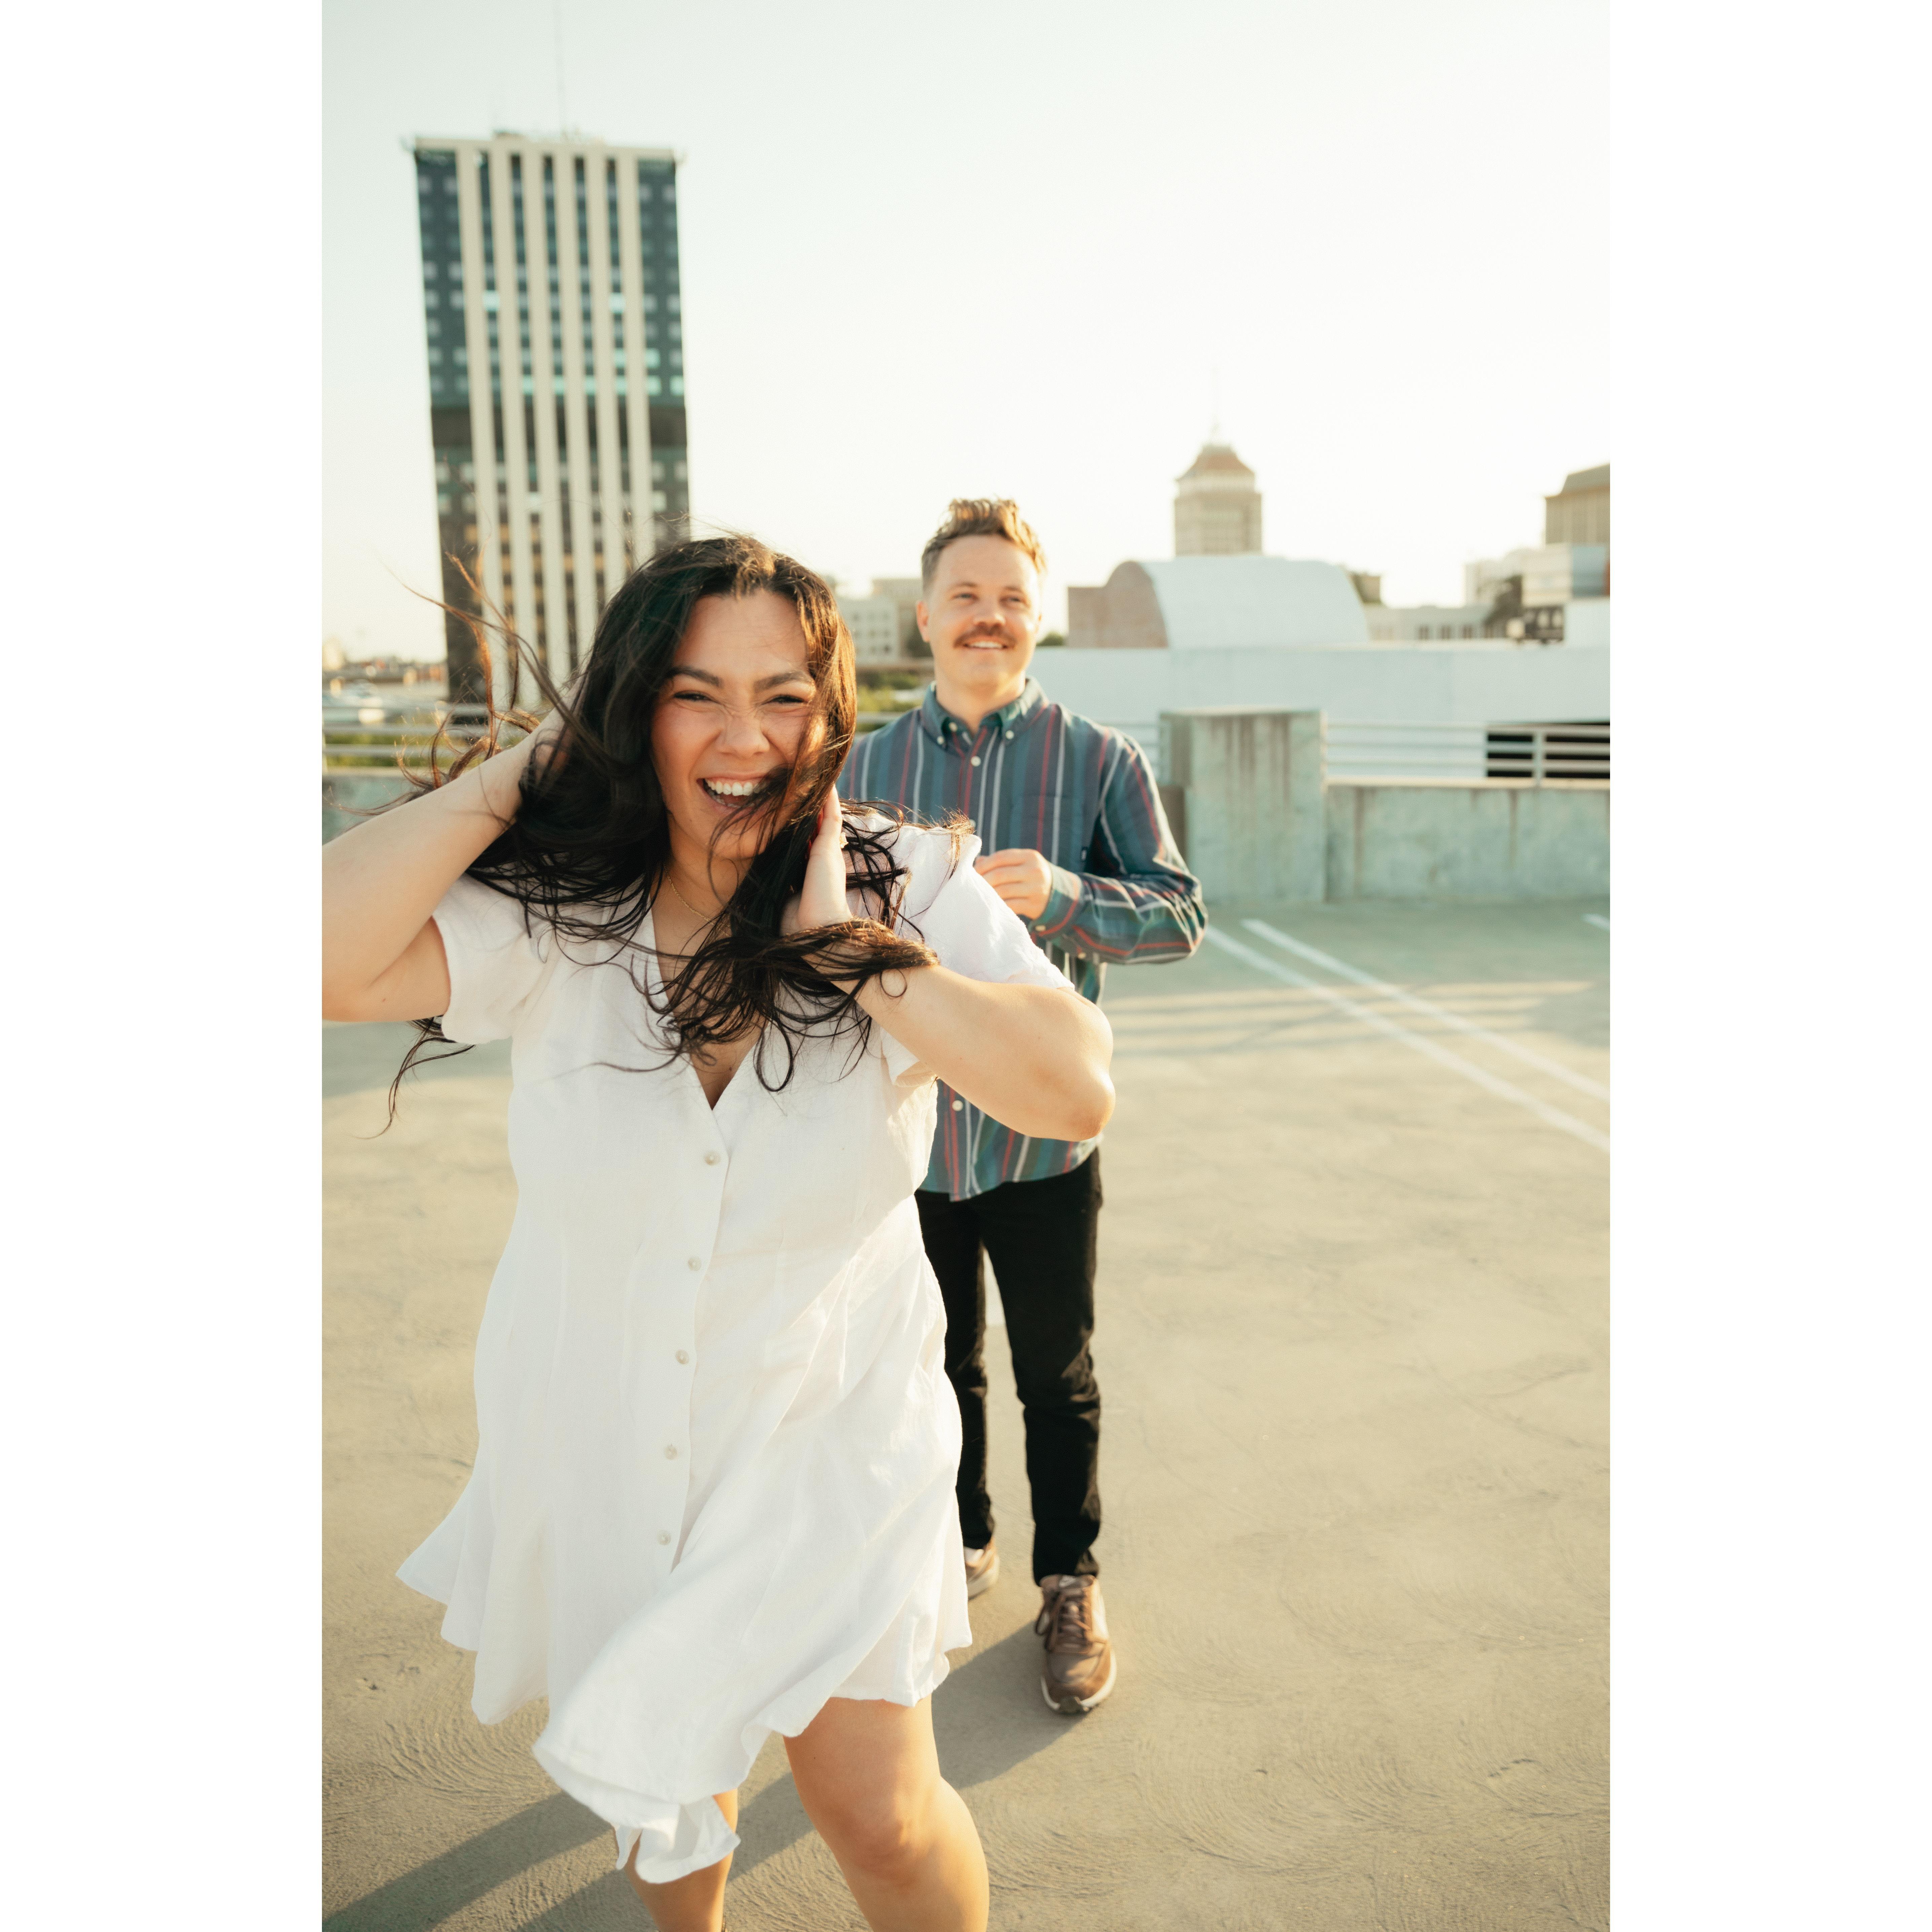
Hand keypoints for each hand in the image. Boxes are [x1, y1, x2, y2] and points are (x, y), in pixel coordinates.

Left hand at [785, 786, 854, 935]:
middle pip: (815, 824)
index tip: (786, 809)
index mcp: (809, 869)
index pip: (803, 840)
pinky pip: (831, 814)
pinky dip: (828, 797)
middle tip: (799, 784)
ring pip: (824, 815)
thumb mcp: (776, 897)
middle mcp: (821, 857)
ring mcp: (829, 850)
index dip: (796, 825)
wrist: (814, 933)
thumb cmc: (793, 923)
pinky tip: (824, 780)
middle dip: (808, 806)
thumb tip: (746, 887)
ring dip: (819, 796)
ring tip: (813, 773)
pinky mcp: (832, 846)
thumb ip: (770, 884)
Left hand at [973, 847, 1053, 921]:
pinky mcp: (1034, 905)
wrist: (1058, 895)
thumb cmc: (1031, 876)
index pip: (1001, 857)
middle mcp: (1034, 871)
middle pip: (1000, 874)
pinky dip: (998, 905)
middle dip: (983, 880)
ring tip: (979, 895)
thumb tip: (977, 862)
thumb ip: (1002, 861)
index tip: (972, 872)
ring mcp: (1036, 889)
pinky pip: (1010, 906)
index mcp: (1030, 856)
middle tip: (972, 886)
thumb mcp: (1022, 863)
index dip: (984, 865)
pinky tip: (991, 905)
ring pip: (1004, 891)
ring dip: (988, 894)